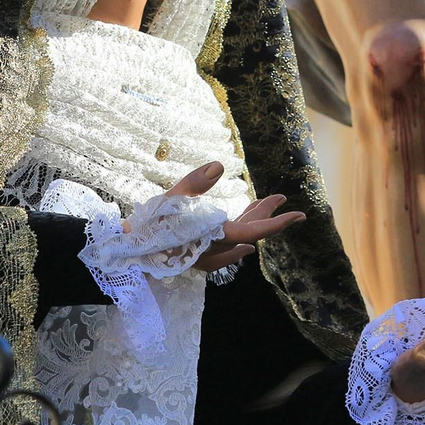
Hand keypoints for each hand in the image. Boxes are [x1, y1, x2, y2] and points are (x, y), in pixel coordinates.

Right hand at [158, 162, 306, 270]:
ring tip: (263, 204)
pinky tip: (244, 241)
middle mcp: (212, 251)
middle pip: (248, 234)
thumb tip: (219, 167)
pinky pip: (226, 250)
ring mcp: (205, 257)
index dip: (275, 223)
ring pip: (238, 240)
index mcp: (209, 237)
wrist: (126, 255)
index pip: (251, 232)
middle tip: (280, 199)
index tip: (298, 215)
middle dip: (266, 215)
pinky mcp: (197, 258)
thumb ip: (194, 182)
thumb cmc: (147, 226)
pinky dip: (238, 239)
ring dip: (251, 222)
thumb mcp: (169, 199)